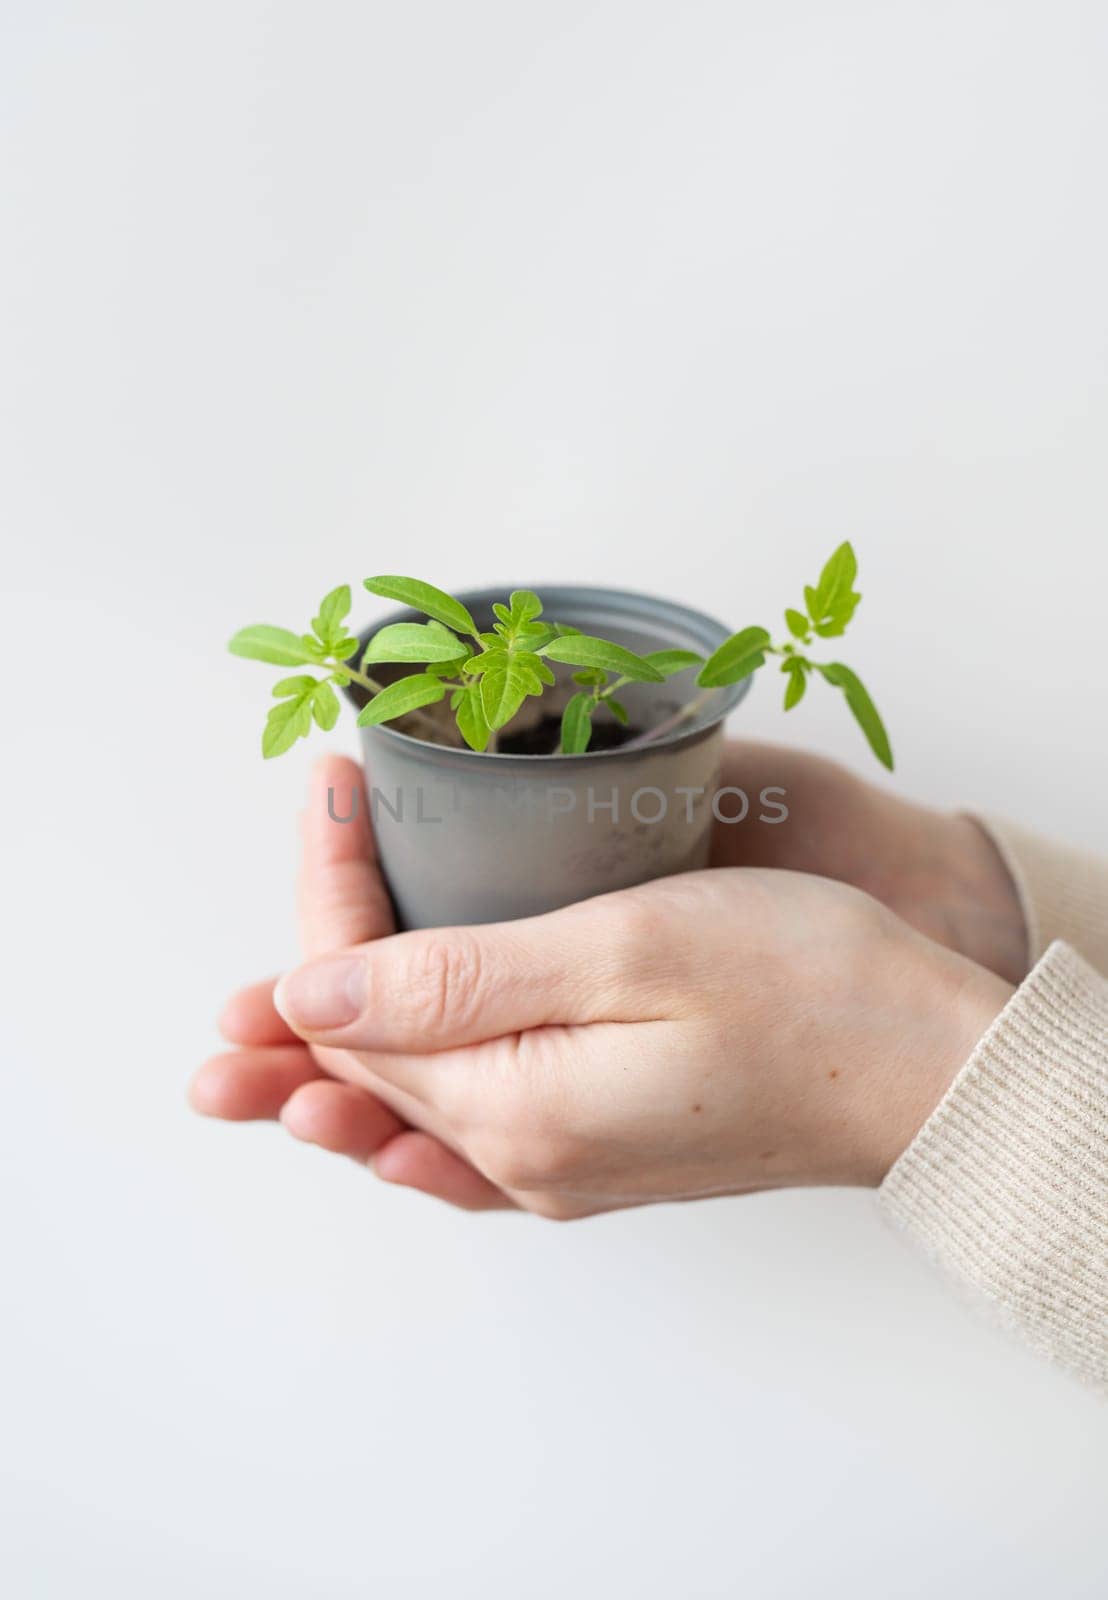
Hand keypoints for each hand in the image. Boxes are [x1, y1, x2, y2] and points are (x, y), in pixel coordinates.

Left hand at [192, 740, 1022, 1212]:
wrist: (932, 1073)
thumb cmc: (810, 991)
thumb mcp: (628, 951)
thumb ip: (455, 984)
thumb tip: (303, 1001)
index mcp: (512, 1105)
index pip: (354, 1000)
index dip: (324, 890)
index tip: (331, 789)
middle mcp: (521, 1157)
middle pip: (365, 1055)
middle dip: (309, 959)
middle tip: (274, 877)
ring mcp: (561, 1166)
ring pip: (403, 1099)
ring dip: (326, 1049)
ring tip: (247, 1026)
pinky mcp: (600, 1154)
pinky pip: (462, 1137)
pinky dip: (397, 1104)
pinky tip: (366, 1111)